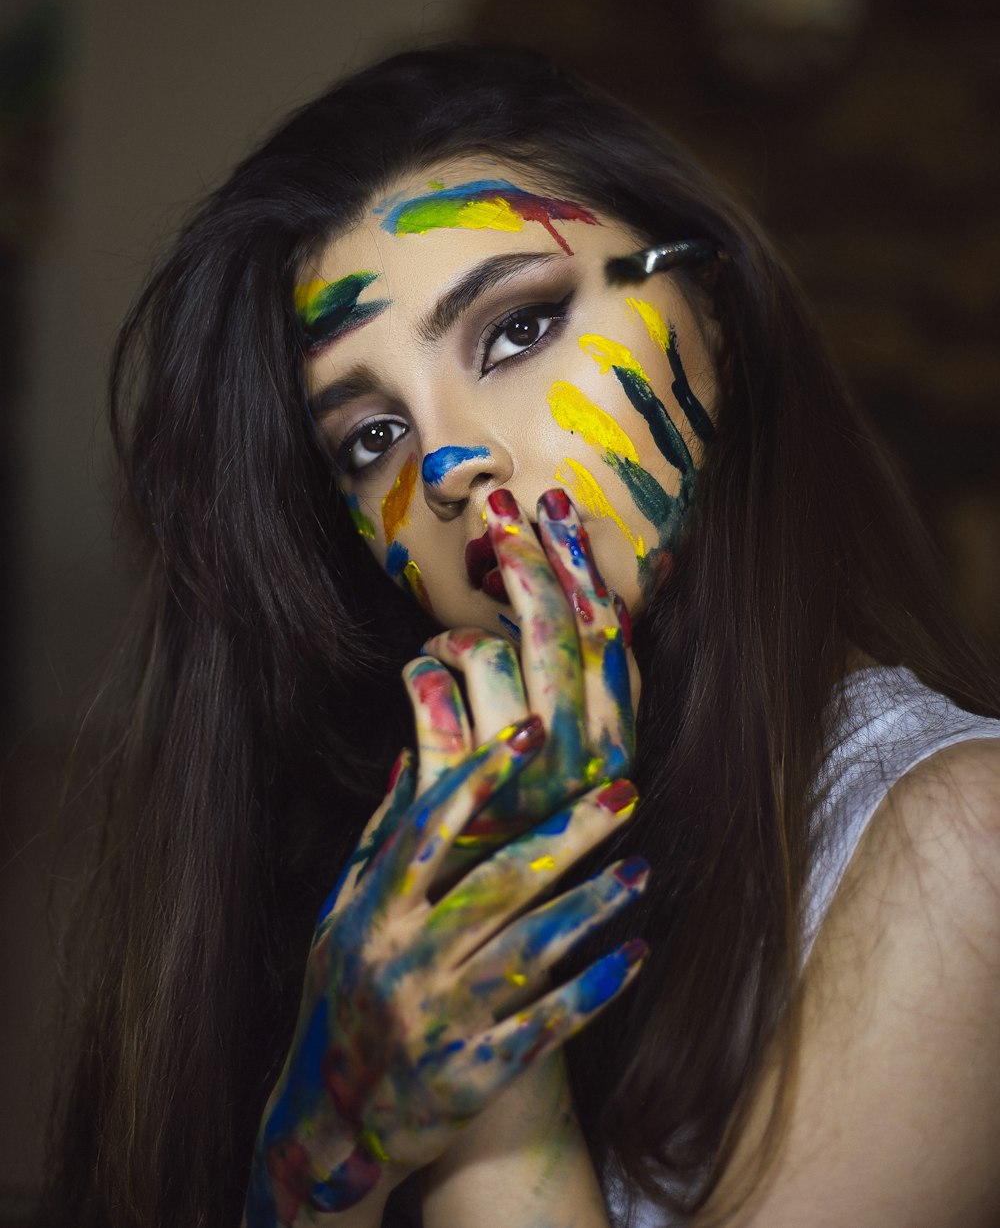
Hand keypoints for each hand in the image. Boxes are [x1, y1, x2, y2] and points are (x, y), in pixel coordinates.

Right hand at [244, 721, 647, 1226]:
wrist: (327, 1128)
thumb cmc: (339, 1002)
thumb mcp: (338, 921)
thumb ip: (378, 842)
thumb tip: (413, 759)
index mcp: (372, 917)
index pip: (430, 830)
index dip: (481, 777)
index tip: (532, 733)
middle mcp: (403, 962)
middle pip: (499, 881)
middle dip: (568, 832)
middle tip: (624, 791)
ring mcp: (439, 1022)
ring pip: (532, 949)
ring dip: (594, 903)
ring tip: (641, 867)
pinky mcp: (473, 1075)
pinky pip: (547, 1024)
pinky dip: (595, 989)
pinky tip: (636, 954)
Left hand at [414, 487, 638, 853]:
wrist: (479, 916)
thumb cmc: (530, 813)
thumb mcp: (589, 747)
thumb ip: (608, 672)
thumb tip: (664, 569)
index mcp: (615, 746)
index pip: (605, 633)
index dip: (579, 563)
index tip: (556, 507)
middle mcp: (575, 762)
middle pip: (552, 630)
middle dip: (524, 555)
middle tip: (498, 507)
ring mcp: (515, 778)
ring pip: (485, 651)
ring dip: (455, 635)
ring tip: (447, 652)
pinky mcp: (455, 793)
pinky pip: (429, 692)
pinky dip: (419, 671)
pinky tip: (421, 677)